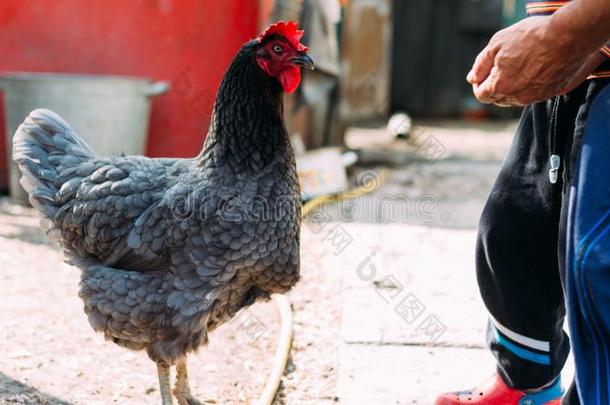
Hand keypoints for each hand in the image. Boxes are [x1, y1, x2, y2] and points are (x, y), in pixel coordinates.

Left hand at [468, 17, 595, 105]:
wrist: (569, 36)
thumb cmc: (531, 37)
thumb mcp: (497, 44)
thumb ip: (481, 64)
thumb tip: (471, 78)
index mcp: (500, 86)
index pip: (481, 95)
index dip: (479, 83)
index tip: (482, 73)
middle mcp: (516, 97)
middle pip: (497, 98)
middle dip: (493, 86)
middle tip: (499, 67)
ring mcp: (534, 97)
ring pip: (513, 99)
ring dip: (510, 87)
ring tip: (516, 67)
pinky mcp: (549, 93)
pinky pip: (531, 95)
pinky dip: (526, 87)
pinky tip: (531, 71)